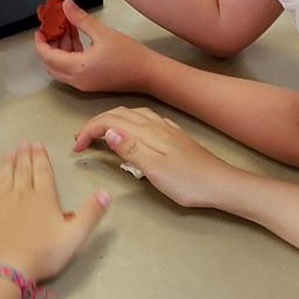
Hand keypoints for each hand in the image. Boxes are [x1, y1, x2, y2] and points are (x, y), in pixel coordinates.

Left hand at [0, 141, 109, 281]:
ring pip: (4, 175)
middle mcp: (21, 194)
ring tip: (10, 152)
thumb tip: (105, 193)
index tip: (38, 144)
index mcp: (43, 198)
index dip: (41, 157)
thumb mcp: (75, 235)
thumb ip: (91, 213)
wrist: (7, 267)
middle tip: (24, 143)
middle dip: (25, 155)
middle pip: (23, 169)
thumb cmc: (43, 254)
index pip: (42, 171)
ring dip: (8, 162)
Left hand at [33, 0, 152, 93]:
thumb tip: (66, 6)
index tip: (40, 30)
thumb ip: (80, 19)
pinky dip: (71, 54)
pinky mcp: (91, 82)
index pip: (48, 56)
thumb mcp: (103, 32)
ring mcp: (84, 83)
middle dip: (50, 44)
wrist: (148, 73)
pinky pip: (73, 69)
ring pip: (62, 66)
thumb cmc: (130, 57)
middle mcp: (78, 79)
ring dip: (61, 48)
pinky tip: (78, 37)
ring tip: (67, 27)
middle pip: (52, 63)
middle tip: (52, 27)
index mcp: (78, 69)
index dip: (41, 42)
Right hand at [73, 107, 236, 209]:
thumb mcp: (154, 169)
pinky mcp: (175, 137)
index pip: (109, 121)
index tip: (76, 146)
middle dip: (96, 123)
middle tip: (81, 140)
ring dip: (112, 120)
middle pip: (119, 114)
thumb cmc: (188, 182)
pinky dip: (130, 122)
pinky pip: (146, 120)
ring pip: (132, 115)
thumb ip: (130, 148)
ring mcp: (167, 129)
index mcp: (147, 132)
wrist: (222, 184)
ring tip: (101, 134)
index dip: (89, 131)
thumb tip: (108, 130)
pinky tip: (132, 132)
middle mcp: (155, 125)